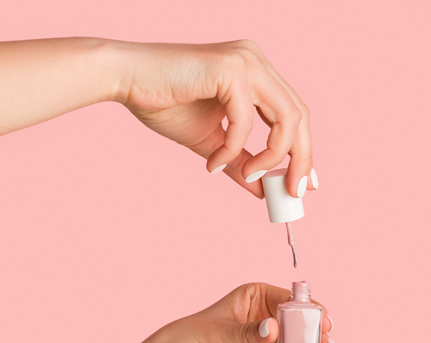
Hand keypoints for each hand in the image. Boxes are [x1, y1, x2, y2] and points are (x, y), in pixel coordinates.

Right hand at [115, 40, 315, 198]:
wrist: (125, 80)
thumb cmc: (164, 102)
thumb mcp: (212, 142)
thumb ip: (240, 162)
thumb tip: (263, 191)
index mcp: (257, 73)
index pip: (295, 114)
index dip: (305, 151)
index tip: (305, 184)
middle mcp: (257, 62)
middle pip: (300, 116)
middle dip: (300, 159)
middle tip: (291, 192)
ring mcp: (247, 61)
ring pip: (286, 118)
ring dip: (271, 157)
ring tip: (247, 176)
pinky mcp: (230, 68)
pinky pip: (245, 122)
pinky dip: (232, 149)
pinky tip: (213, 162)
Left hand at [135, 283, 348, 342]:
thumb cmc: (185, 341)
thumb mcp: (216, 332)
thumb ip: (247, 334)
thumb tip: (272, 331)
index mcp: (256, 300)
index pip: (290, 302)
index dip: (308, 311)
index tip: (320, 321)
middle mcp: (268, 326)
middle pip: (304, 329)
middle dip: (321, 336)